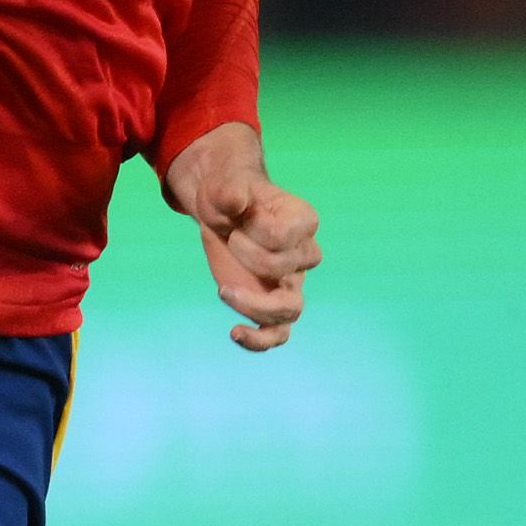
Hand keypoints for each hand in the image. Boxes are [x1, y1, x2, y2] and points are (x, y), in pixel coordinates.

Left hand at [165, 124, 316, 350]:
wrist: (221, 212)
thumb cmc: (227, 193)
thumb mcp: (223, 184)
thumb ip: (230, 190)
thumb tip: (234, 202)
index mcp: (303, 220)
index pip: (283, 239)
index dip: (253, 234)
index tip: (237, 223)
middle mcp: (304, 255)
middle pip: (289, 273)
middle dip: (251, 260)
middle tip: (229, 241)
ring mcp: (289, 283)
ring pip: (289, 311)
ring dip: (256, 307)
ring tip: (224, 291)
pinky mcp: (269, 304)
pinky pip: (278, 334)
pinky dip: (259, 341)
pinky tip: (234, 333)